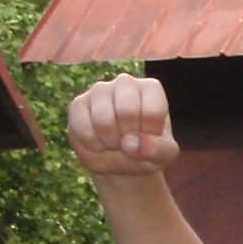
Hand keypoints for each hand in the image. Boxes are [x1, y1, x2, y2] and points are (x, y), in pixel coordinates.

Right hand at [65, 74, 179, 177]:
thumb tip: (130, 143)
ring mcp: (99, 90)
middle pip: (127, 113)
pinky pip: (84, 130)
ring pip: (103, 122)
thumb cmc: (147, 151)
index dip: (149, 135)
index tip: (148, 137)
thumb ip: (158, 150)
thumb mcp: (164, 155)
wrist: (121, 160)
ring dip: (110, 143)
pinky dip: (93, 146)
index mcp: (150, 89)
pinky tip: (99, 143)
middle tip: (129, 141)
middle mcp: (125, 82)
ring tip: (115, 142)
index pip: (152, 113)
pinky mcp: (78, 104)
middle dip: (128, 138)